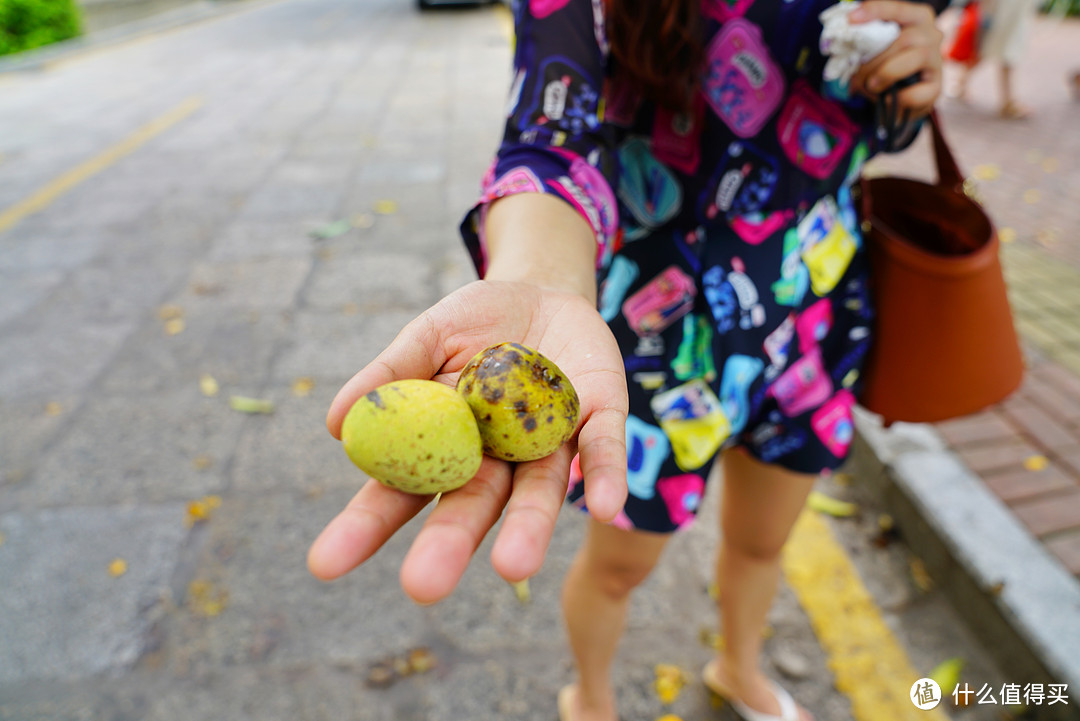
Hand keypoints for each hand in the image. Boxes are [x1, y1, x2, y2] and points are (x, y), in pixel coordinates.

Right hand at [307, 279, 628, 603]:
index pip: (400, 491)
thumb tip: (336, 422)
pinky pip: (602, 447)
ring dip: (528, 527)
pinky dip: (603, 474)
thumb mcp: (428, 336)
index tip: (322, 564)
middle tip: (423, 586)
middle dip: (449, 543)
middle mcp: (497, 457)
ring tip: (513, 567)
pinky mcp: (598, 415)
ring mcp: (548, 441)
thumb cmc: (475, 323)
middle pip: (471, 505)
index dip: (365, 526)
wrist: (544, 290)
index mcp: (445, 444)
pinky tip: (605, 506)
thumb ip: (392, 373)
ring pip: (538, 492)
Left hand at [849, 0, 944, 117]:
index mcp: (916, 18)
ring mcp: (937, 60)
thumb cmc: (885, 65)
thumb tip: (846, 45)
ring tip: (871, 86)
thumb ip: (866, 41)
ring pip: (917, 57)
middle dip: (875, 60)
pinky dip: (897, 98)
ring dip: (886, 74)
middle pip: (905, 38)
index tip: (851, 18)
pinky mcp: (936, 87)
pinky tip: (887, 99)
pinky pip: (917, 92)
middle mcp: (931, 35)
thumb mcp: (875, 49)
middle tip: (857, 76)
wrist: (899, 97)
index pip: (897, 8)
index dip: (876, 11)